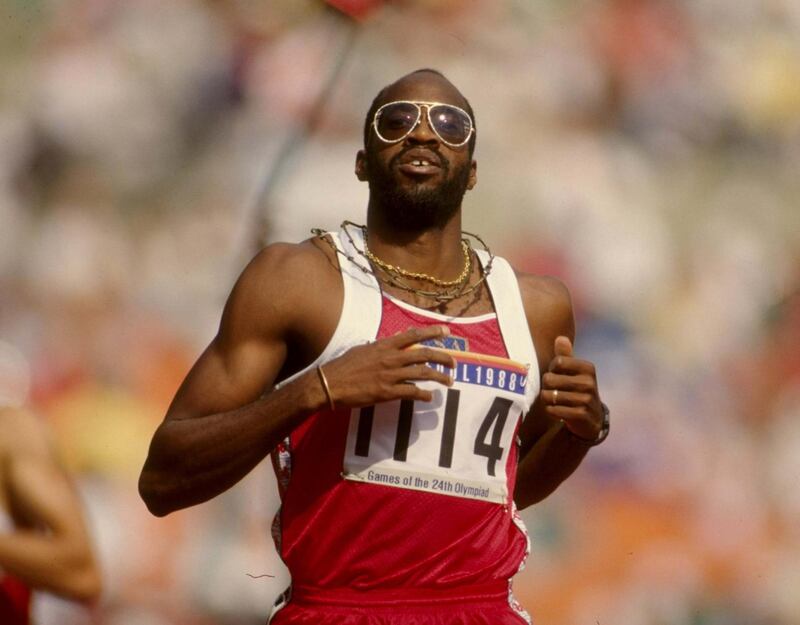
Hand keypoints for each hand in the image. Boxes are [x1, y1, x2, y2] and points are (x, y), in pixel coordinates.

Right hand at [319, 325, 455, 407]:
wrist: (329, 384)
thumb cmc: (343, 366)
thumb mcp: (362, 349)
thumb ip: (379, 346)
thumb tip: (390, 343)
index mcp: (384, 345)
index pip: (413, 335)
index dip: (432, 333)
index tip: (446, 333)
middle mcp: (390, 358)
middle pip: (424, 354)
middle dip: (443, 357)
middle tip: (454, 362)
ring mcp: (390, 375)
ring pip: (423, 373)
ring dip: (439, 376)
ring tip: (449, 380)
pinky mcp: (387, 392)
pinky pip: (411, 392)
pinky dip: (423, 394)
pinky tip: (429, 396)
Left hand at [541, 336, 602, 440]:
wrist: (591, 417)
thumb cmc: (576, 388)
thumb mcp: (573, 371)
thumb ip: (565, 355)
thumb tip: (560, 338)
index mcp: (587, 368)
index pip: (557, 362)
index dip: (551, 369)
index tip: (557, 375)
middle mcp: (589, 382)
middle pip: (549, 379)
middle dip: (546, 386)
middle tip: (554, 390)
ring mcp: (587, 399)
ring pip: (549, 396)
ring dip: (547, 400)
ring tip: (555, 401)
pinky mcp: (582, 415)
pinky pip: (554, 410)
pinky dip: (551, 411)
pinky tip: (557, 410)